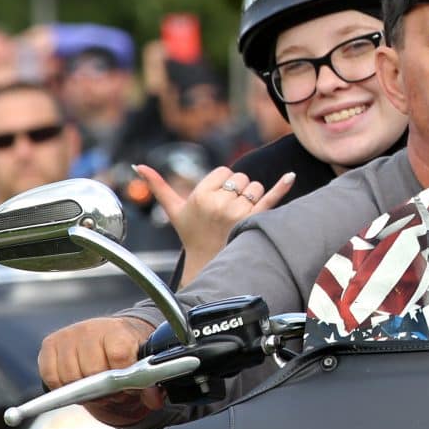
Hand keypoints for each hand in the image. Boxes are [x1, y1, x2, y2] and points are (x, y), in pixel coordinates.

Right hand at [37, 315, 163, 427]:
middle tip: (111, 390)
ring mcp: (67, 336)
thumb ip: (150, 386)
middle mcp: (90, 329)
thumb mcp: (142, 368)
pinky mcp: (49, 345)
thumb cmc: (127, 353)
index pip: (118, 357)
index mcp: (117, 330)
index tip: (127, 386)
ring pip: (70, 378)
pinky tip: (78, 381)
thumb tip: (154, 399)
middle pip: (92, 372)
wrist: (112, 337)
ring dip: (83, 391)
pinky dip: (63, 387)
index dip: (123, 379)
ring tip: (96, 386)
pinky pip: (51, 377)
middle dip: (103, 389)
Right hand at [140, 164, 293, 283]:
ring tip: (238, 214)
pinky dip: (282, 186)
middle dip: (236, 189)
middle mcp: (219, 203)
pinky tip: (290, 176)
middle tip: (227, 210)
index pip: (223, 171)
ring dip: (251, 196)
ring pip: (255, 187)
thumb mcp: (174, 210)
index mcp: (201, 196)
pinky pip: (271, 198)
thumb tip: (138, 165)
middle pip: (241, 178)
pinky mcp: (255, 221)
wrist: (208, 263)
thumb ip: (158, 186)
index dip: (222, 182)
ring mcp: (238, 213)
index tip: (216, 198)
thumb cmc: (191, 234)